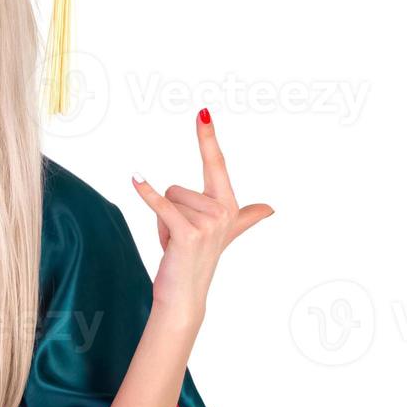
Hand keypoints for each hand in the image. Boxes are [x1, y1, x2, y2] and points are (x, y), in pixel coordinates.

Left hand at [130, 108, 272, 319]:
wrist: (185, 294)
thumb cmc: (197, 259)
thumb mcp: (225, 233)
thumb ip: (245, 218)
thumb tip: (270, 209)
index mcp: (229, 205)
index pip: (216, 163)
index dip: (208, 137)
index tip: (203, 112)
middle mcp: (223, 212)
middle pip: (177, 188)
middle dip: (170, 212)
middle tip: (180, 237)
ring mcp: (208, 223)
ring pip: (168, 199)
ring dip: (163, 223)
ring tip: (175, 243)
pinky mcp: (188, 233)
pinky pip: (161, 204)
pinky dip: (146, 193)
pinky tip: (135, 179)